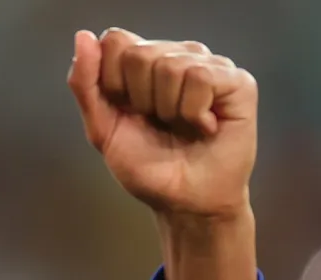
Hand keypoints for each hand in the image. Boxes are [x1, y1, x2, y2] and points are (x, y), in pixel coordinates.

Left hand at [68, 28, 257, 220]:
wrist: (183, 202)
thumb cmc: (148, 166)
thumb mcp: (103, 129)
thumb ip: (86, 84)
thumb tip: (83, 35)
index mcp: (144, 63)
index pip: (116, 41)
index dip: (113, 83)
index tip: (127, 112)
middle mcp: (178, 55)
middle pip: (139, 53)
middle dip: (140, 101)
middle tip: (159, 123)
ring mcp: (210, 64)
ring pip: (170, 65)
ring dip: (168, 110)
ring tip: (182, 126)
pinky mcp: (237, 81)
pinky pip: (201, 77)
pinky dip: (194, 112)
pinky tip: (205, 126)